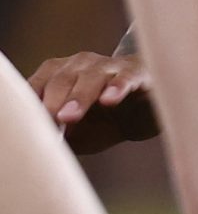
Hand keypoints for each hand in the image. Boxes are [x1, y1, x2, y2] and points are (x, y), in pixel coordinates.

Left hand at [27, 51, 158, 155]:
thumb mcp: (80, 131)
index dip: (33, 106)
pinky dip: (117, 88)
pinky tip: (108, 101)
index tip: (32, 129)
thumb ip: (60, 135)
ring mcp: (109, 66)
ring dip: (78, 97)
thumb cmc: (107, 120)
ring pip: (90, 78)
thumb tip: (43, 149)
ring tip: (69, 117)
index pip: (38, 86)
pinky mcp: (137, 73)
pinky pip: (125, 79)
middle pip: (61, 80)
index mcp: (59, 74)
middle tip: (49, 124)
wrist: (149, 110)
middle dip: (53, 103)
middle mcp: (80, 64)